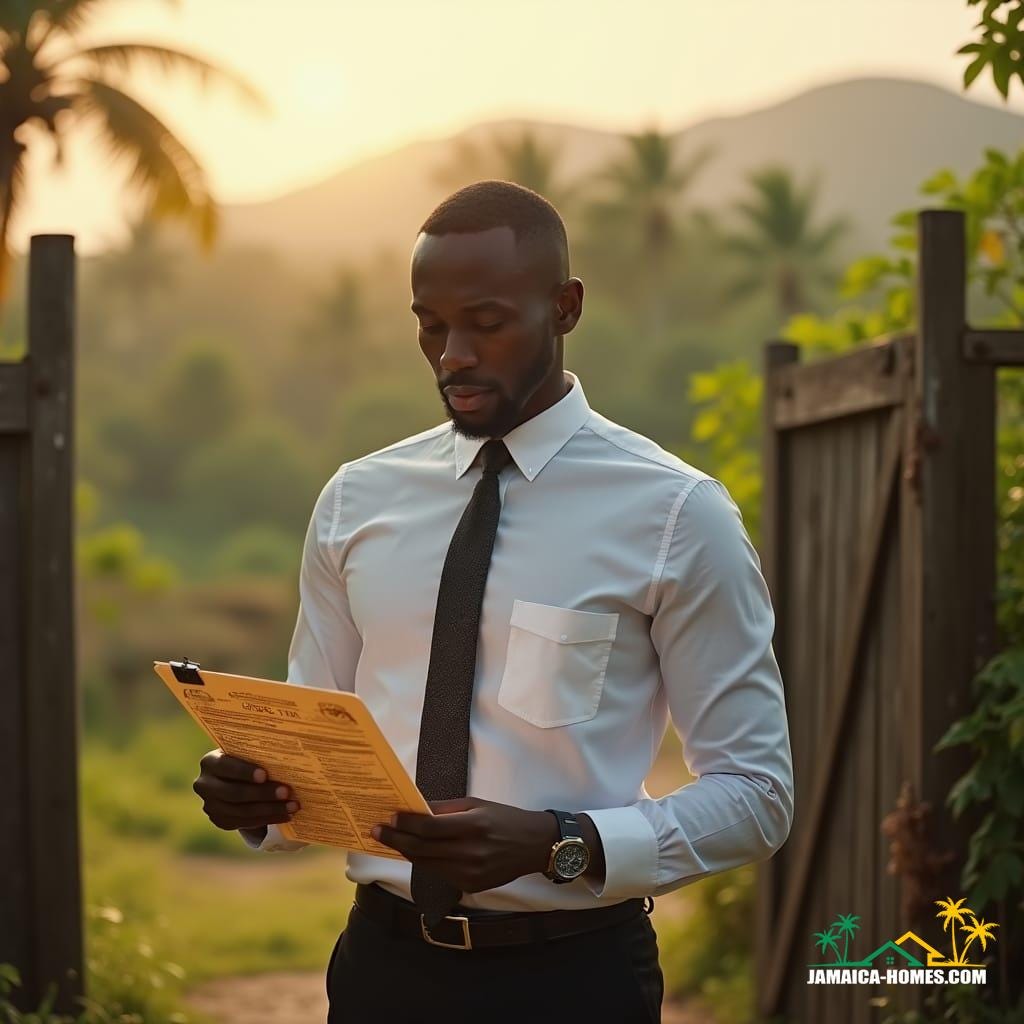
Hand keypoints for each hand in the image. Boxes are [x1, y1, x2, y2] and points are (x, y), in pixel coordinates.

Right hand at [192, 749, 300, 837]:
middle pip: (235, 793)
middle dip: (263, 793)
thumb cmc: (246, 758)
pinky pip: (245, 823)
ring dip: (270, 809)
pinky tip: (285, 815)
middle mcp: (205, 784)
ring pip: (242, 811)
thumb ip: (257, 754)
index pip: (226, 766)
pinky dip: (267, 819)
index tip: (265, 775)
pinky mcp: (220, 820)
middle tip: (286, 792)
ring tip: (292, 806)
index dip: (245, 771)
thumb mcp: (246, 752)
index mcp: (209, 762)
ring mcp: (210, 805)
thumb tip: (285, 756)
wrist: (235, 777)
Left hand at [372, 797, 559, 892]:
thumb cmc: (505, 818)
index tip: (389, 817)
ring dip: (407, 852)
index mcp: (473, 826)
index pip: (429, 828)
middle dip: (396, 839)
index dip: (406, 823)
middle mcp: (471, 852)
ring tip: (392, 840)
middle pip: (422, 848)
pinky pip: (440, 873)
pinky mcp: (470, 887)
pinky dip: (427, 862)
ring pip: (427, 864)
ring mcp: (470, 873)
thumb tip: (416, 808)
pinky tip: (417, 852)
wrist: (534, 845)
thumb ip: (445, 809)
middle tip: (377, 831)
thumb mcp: (477, 804)